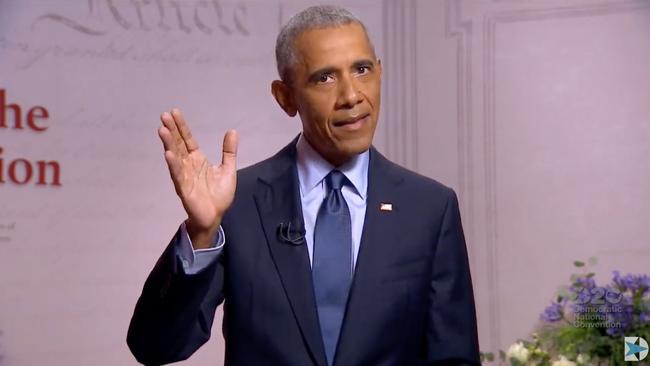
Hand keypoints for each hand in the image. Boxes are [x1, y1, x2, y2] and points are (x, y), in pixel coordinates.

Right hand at [158, 109, 237, 248]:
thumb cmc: (219, 195)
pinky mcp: (184, 189)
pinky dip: (173, 164)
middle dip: (171, 130)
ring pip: (175, 157)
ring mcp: (184, 176)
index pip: (187, 140)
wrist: (215, 216)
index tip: (174, 112)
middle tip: (164, 115)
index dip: (181, 127)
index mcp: (197, 160)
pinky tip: (168, 154)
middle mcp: (188, 165)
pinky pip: (177, 175)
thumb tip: (232, 131)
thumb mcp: (228, 169)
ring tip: (162, 130)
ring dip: (168, 144)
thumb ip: (229, 151)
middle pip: (178, 144)